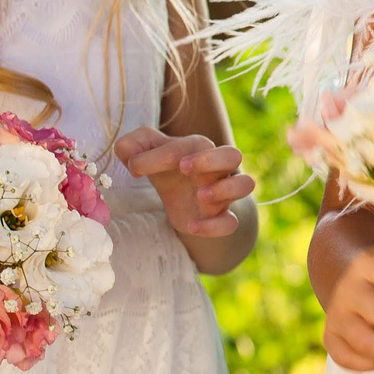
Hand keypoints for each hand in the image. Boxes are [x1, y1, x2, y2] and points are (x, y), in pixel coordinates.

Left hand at [114, 128, 252, 238]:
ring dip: (226, 189)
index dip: (160, 155)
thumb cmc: (166, 168)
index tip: (134, 167)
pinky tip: (192, 227)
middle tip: (184, 167)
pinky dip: (215, 226)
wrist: (183, 198)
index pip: (187, 146)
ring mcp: (222, 193)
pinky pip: (231, 222)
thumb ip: (133, 145)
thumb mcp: (145, 153)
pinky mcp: (220, 217)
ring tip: (201, 195)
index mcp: (198, 148)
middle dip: (211, 159)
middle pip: (233, 155)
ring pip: (245, 184)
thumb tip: (128, 153)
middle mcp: (216, 167)